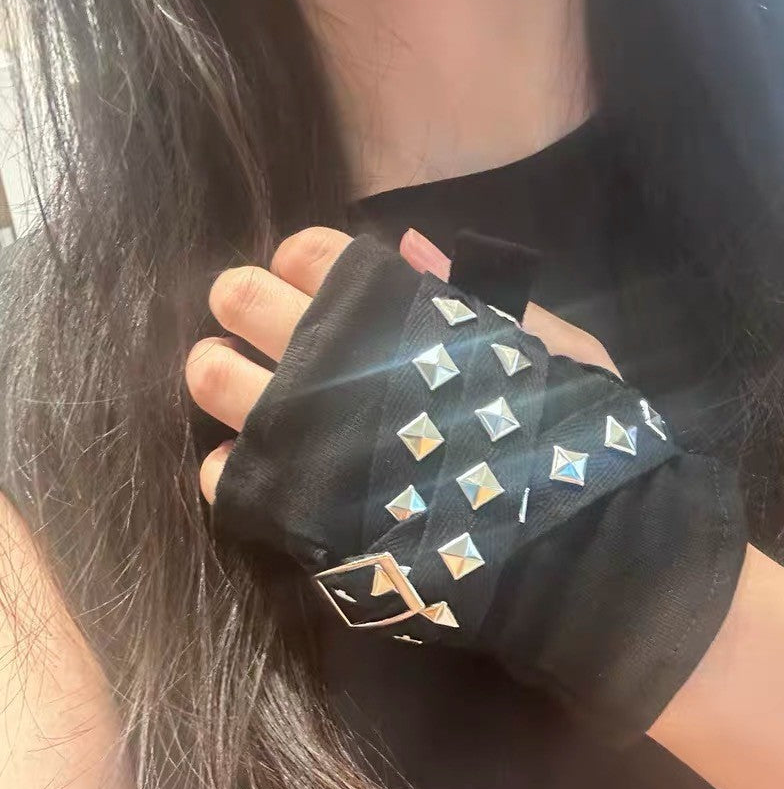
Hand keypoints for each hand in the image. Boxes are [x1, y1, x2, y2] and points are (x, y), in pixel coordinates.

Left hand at [186, 226, 617, 502]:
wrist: (561, 542)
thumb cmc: (566, 430)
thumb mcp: (545, 339)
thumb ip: (476, 290)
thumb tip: (410, 246)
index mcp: (389, 308)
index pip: (309, 253)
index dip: (302, 261)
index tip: (310, 281)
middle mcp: (331, 360)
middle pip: (242, 301)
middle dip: (240, 300)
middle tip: (254, 320)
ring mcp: (304, 435)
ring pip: (214, 380)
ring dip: (215, 371)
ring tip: (232, 381)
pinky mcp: (294, 509)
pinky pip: (223, 475)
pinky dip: (229, 465)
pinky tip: (255, 466)